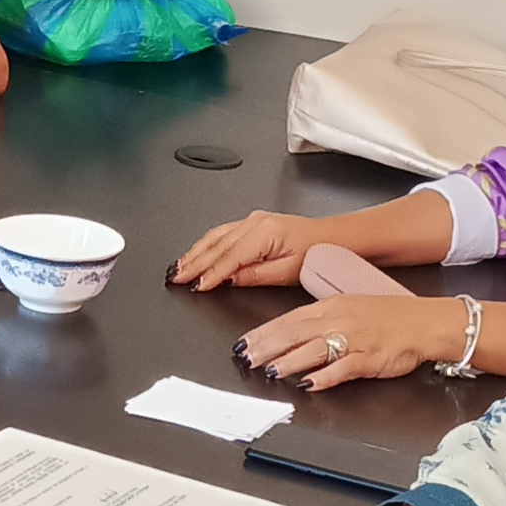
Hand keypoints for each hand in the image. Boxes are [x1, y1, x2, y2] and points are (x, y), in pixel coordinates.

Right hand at [172, 211, 317, 289]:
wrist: (329, 238)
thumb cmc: (315, 254)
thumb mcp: (287, 272)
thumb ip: (254, 275)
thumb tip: (228, 279)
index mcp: (265, 233)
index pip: (229, 257)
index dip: (210, 273)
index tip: (195, 285)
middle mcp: (255, 222)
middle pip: (216, 245)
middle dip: (193, 263)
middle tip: (175, 277)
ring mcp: (251, 220)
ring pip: (214, 237)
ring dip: (194, 253)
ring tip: (177, 268)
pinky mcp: (251, 222)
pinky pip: (221, 233)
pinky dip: (205, 245)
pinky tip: (195, 253)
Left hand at [237, 296, 463, 390]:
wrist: (423, 322)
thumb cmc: (387, 317)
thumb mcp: (347, 308)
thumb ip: (318, 322)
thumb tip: (290, 335)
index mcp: (330, 307)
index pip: (288, 320)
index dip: (262, 333)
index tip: (243, 344)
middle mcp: (337, 321)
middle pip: (294, 334)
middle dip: (266, 348)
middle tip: (246, 360)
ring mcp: (353, 340)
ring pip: (314, 350)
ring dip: (289, 362)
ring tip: (270, 372)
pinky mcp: (368, 358)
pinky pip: (343, 368)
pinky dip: (325, 377)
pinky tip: (309, 384)